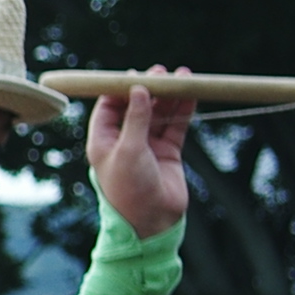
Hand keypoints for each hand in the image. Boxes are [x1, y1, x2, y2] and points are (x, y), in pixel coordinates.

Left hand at [86, 81, 196, 229]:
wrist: (151, 222)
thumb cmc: (129, 189)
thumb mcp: (128, 150)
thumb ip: (135, 118)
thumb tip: (137, 88)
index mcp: (103, 141)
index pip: (109, 107)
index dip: (121, 89)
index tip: (135, 74)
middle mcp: (124, 141)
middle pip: (136, 106)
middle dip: (149, 88)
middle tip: (162, 72)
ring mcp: (147, 146)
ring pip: (159, 113)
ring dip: (169, 96)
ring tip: (182, 76)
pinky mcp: (167, 152)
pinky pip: (176, 125)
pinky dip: (184, 110)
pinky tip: (191, 93)